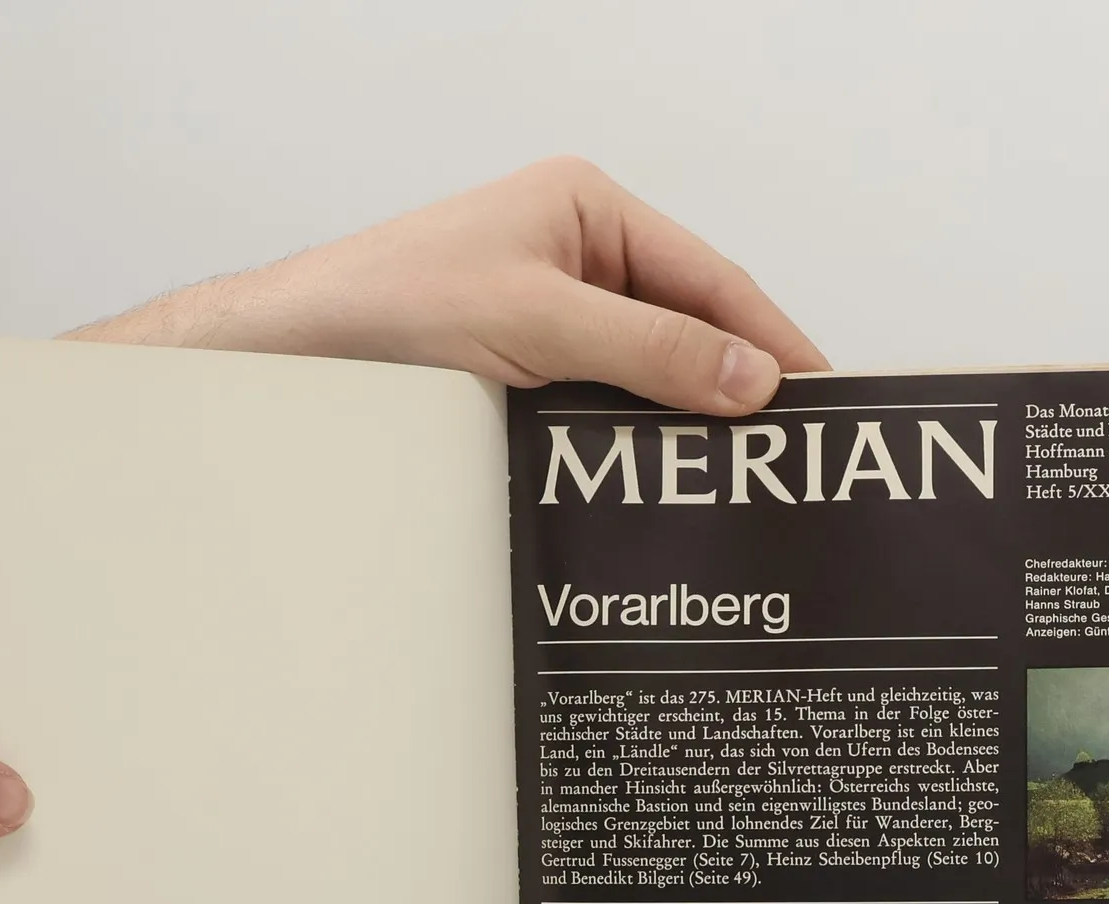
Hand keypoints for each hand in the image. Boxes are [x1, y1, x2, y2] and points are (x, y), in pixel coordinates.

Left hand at [68, 157, 828, 412]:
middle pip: (688, 329)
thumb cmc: (383, 308)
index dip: (770, 340)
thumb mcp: (533, 319)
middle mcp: (575, 261)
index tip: (821, 397)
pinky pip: (601, 412)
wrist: (287, 360)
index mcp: (587, 211)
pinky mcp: (523, 380)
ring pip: (646, 380)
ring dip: (682, 429)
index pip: (711, 279)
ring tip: (735, 483)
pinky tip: (656, 487)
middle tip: (789, 456)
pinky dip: (632, 447)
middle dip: (736, 390)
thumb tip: (747, 377)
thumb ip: (647, 347)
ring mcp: (550, 323)